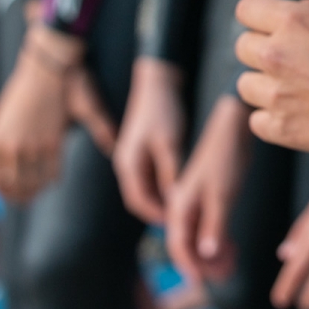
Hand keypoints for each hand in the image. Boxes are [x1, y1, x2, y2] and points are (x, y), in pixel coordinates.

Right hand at [0, 24, 112, 201]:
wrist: (45, 63)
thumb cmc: (71, 84)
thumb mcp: (90, 108)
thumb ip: (102, 130)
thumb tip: (118, 149)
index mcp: (52, 143)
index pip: (48, 179)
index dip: (47, 184)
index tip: (48, 184)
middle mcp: (28, 145)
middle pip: (25, 185)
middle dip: (29, 193)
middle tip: (30, 195)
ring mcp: (8, 141)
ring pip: (6, 181)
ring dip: (10, 191)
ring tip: (15, 192)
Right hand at [113, 58, 184, 223]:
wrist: (157, 81)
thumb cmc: (163, 111)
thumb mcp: (170, 144)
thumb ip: (169, 173)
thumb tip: (173, 200)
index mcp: (129, 164)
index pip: (139, 201)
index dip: (156, 216)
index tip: (175, 227)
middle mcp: (127, 163)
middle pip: (140, 197)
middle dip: (157, 212)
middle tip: (180, 224)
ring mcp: (132, 156)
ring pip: (145, 187)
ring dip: (160, 200)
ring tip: (181, 211)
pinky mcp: (141, 150)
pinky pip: (149, 176)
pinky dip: (161, 186)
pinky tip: (178, 188)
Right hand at [165, 95, 251, 283]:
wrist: (234, 125)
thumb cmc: (226, 157)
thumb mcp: (223, 194)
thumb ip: (214, 225)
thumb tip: (205, 254)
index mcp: (180, 204)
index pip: (178, 244)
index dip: (189, 266)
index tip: (202, 283)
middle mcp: (182, 204)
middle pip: (186, 243)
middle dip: (204, 263)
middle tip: (226, 276)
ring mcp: (194, 199)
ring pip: (197, 235)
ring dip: (211, 253)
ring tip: (231, 265)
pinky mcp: (207, 194)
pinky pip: (207, 224)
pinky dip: (217, 238)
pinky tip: (231, 247)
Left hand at [235, 0, 308, 182]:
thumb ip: (307, 21)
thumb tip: (284, 24)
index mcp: (295, 20)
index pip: (246, 10)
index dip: (259, 20)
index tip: (271, 31)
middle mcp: (278, 53)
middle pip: (242, 48)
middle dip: (263, 53)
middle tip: (293, 65)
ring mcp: (275, 93)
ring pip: (245, 85)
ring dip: (266, 88)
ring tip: (300, 92)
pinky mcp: (279, 127)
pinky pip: (257, 120)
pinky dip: (275, 119)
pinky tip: (303, 115)